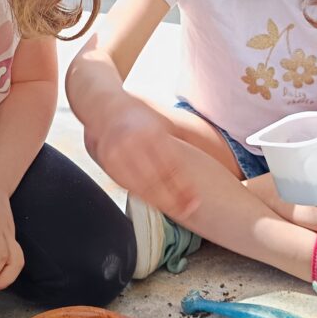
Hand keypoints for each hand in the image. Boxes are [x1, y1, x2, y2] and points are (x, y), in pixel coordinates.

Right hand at [84, 93, 199, 217]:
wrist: (104, 106)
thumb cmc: (140, 115)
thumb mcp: (163, 122)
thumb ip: (179, 141)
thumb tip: (212, 155)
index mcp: (152, 132)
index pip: (172, 165)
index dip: (184, 185)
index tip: (196, 200)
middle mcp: (134, 142)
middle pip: (157, 179)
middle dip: (174, 198)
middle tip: (190, 211)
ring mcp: (117, 153)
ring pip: (141, 185)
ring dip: (160, 201)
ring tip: (177, 212)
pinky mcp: (106, 162)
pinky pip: (126, 184)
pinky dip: (142, 195)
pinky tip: (155, 202)